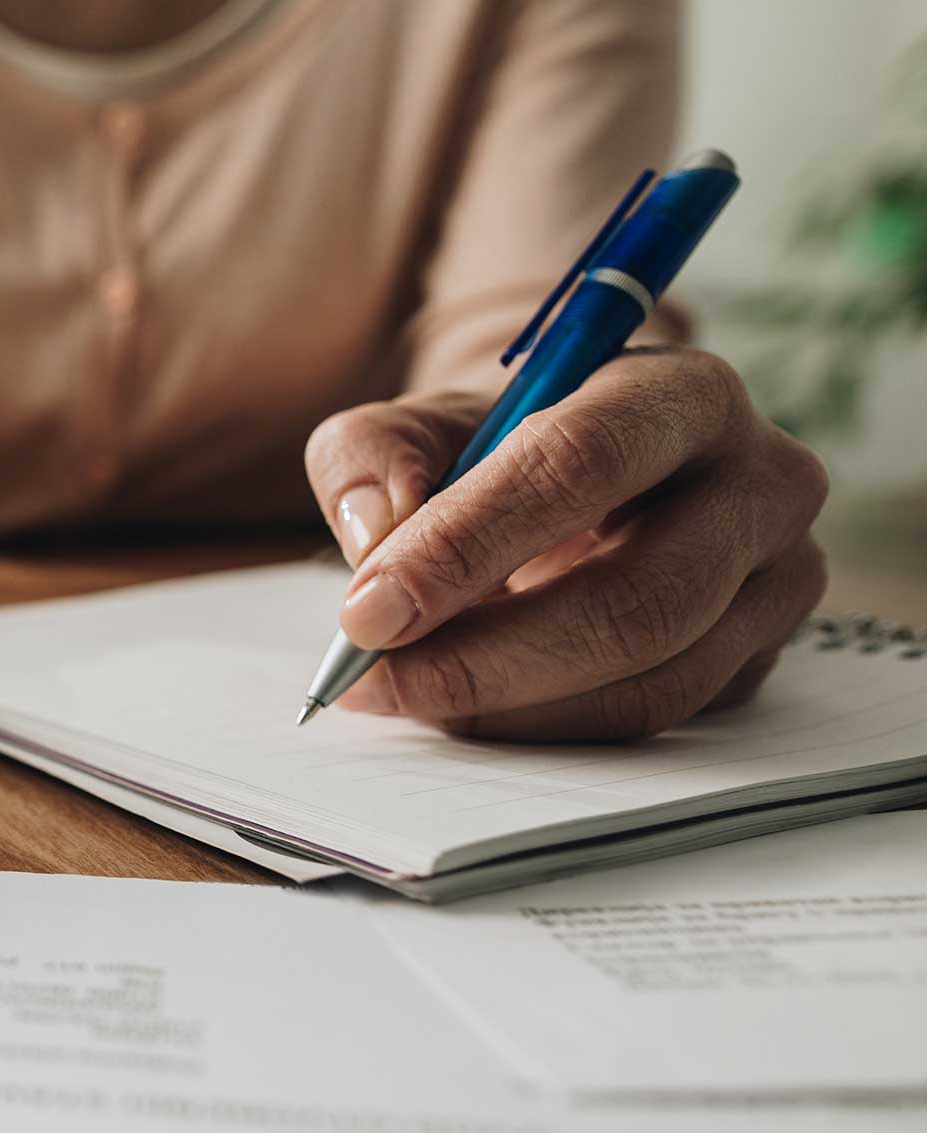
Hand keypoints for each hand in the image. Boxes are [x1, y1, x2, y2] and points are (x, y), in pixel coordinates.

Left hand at [303, 347, 828, 740]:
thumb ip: (370, 460)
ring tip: (403, 694)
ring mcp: (777, 579)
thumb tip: (376, 538)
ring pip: (649, 680)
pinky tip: (467, 709)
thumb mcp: (414, 425)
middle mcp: (760, 483)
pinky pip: (652, 718)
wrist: (580, 477)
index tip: (367, 611)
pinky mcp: (760, 656)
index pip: (581, 464)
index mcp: (682, 393)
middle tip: (372, 679)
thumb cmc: (497, 447)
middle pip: (635, 598)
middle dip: (482, 656)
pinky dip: (543, 727)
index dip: (466, 544)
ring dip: (507, 708)